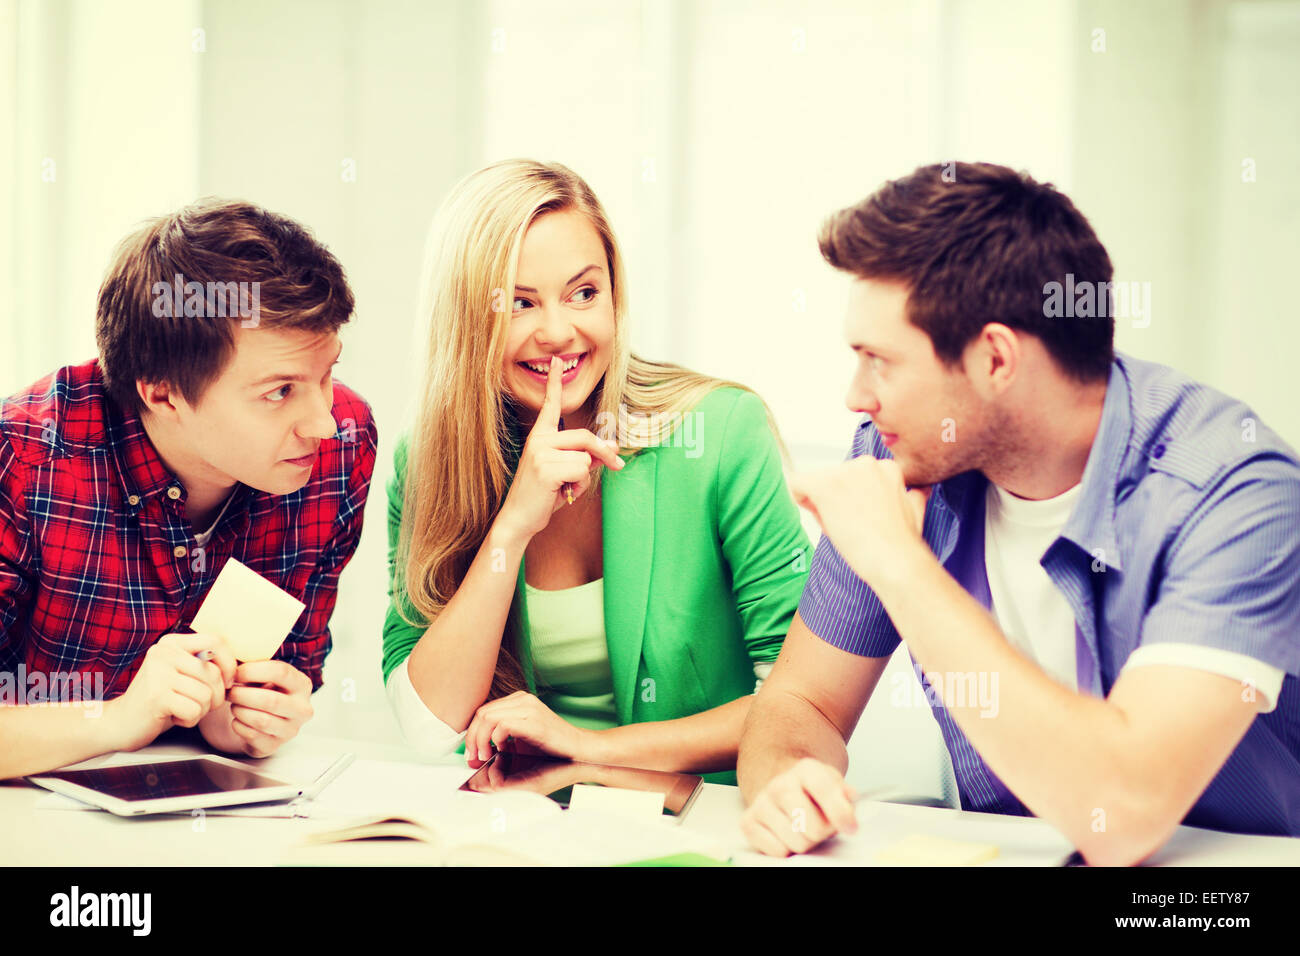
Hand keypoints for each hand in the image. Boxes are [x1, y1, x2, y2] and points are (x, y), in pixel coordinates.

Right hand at [108, 632, 236, 751]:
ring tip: (182, 710)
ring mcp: (158, 672)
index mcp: (172, 643)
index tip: (228, 681)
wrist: (119, 723)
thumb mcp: (182, 674)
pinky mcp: (156, 695)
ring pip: (207, 694)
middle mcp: (163, 652)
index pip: (217, 641)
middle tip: (198, 705)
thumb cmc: (159, 700)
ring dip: (201, 710)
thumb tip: (241, 666)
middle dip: (216, 696)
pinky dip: (190, 720)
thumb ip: (204, 664)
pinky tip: (174, 718)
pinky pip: (195, 710)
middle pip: (214, 673)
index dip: (230, 664)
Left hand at [222, 660, 313, 757]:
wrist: (264, 718)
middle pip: (271, 700)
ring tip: (234, 704)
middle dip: (243, 694)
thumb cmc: (263, 691)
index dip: (253, 671)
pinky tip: (237, 719)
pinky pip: (251, 735)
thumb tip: (229, 660)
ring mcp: (291, 730)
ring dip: (240, 710)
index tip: (236, 672)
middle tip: (229, 691)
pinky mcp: (275, 745)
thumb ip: (253, 665)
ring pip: (261, 720)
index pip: (281, 672)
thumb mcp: (264, 675)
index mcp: (302, 685)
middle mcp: (302, 709)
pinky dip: (238, 725)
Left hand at [463, 691, 589, 767]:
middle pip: (482, 713)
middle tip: (474, 758)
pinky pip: (503, 725)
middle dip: (472, 738)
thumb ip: (498, 739)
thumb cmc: (551, 747)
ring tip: (485, 756)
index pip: (484, 710)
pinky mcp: (534, 720)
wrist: (579, 748)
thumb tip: (474, 753)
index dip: (472, 732)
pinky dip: (495, 739)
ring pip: (488, 717)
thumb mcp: (520, 740)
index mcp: (518, 700)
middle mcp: (522, 699)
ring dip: (480, 740)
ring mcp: (528, 708)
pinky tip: (501, 749)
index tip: (471, 752)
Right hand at [498, 355, 623, 539]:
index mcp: (540, 437)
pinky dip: (579, 485)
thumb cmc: (543, 495)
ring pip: (586, 457)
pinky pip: (582, 470)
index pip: (550, 406)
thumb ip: (587, 457)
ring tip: (564, 487)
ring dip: (585, 477)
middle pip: (586, 437)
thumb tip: (613, 448)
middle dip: (605, 453)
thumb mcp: (567, 473)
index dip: (554, 383)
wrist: (520, 518)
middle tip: (617, 466)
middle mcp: (539, 440)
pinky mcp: (546, 467)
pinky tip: (560, 492)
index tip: (556, 361)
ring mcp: (540, 452)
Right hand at [740, 757, 858, 856]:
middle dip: (822, 833)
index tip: (851, 828)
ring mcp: (761, 803)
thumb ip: (846, 794)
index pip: (824, 789)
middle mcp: (779, 784)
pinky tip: (786, 834)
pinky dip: (786, 849)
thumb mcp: (835, 787)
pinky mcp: (748, 822)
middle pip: (812, 826)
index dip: (841, 813)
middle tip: (821, 826)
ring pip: (796, 842)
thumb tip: (849, 797)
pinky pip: (777, 851)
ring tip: (804, 830)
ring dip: (805, 842)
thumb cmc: (814, 793)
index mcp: (806, 770)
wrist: (784, 790)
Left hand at [789, 457, 930, 586]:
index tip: (857, 514)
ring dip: (822, 503)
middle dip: (836, 498)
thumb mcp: (913, 509)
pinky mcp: (825, 486)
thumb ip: (907, 494)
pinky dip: (799, 496)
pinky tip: (809, 509)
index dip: (851, 496)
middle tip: (849, 524)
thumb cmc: (902, 542)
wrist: (895, 560)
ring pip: (817, 482)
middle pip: (835, 477)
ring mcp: (844, 473)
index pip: (855, 475)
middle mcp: (865, 464)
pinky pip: (797, 482)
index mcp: (886, 467)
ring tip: (841, 526)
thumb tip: (911, 491)